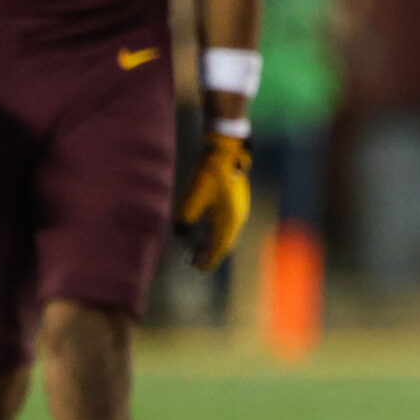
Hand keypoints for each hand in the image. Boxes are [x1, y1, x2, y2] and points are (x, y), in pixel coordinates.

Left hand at [178, 132, 250, 271]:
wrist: (226, 151)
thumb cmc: (210, 173)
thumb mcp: (192, 197)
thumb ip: (186, 219)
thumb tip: (180, 234)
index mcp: (229, 220)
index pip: (219, 248)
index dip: (208, 260)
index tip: (196, 269)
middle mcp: (238, 218)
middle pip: (224, 243)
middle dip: (209, 254)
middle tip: (194, 262)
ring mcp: (239, 209)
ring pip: (225, 234)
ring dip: (212, 242)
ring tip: (198, 249)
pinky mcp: (236, 201)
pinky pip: (226, 224)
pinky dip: (216, 232)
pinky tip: (205, 229)